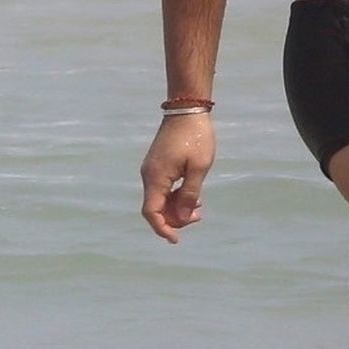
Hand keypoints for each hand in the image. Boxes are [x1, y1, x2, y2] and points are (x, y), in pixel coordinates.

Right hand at [140, 115, 215, 241]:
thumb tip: (182, 217)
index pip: (151, 212)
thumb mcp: (199, 168)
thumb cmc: (196, 137)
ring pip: (160, 199)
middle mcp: (149, 175)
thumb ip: (189, 194)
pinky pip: (163, 188)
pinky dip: (175, 196)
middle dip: (174, 218)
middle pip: (155, 208)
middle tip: (198, 217)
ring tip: (199, 207)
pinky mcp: (158, 164)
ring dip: (177, 207)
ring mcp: (152, 169)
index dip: (162, 228)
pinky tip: (193, 195)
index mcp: (156, 178)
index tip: (175, 240)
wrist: (187, 109)